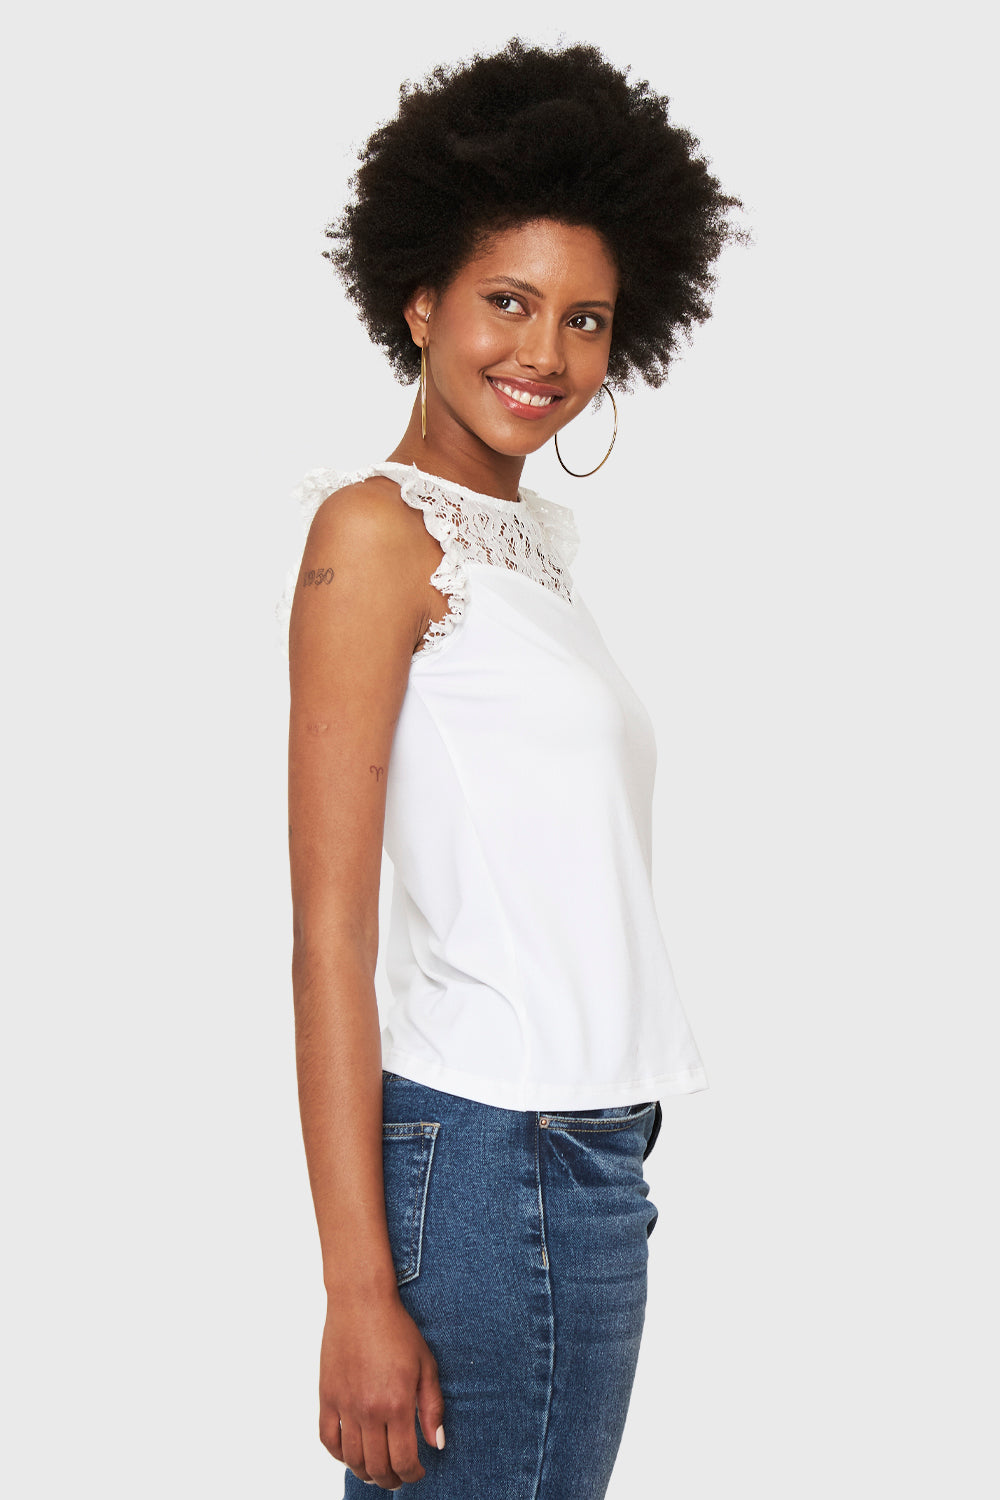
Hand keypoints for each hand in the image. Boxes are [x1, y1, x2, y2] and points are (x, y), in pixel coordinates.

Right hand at [319, 1286, 444, 1488]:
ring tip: (377, 1471)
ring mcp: (345, 1405)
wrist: (361, 1302)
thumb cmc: (398, 1330)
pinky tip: (352, 1454)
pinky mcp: (326, 1397)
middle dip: (391, 1479)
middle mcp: (369, 1410)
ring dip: (366, 1473)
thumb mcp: (426, 1364)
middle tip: (398, 1477)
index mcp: (398, 1403)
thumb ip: (432, 1407)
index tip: (418, 1472)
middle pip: (377, 1466)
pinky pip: (328, 1440)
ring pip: (352, 1459)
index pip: (403, 1460)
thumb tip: (435, 1444)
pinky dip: (339, 1455)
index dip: (412, 1475)